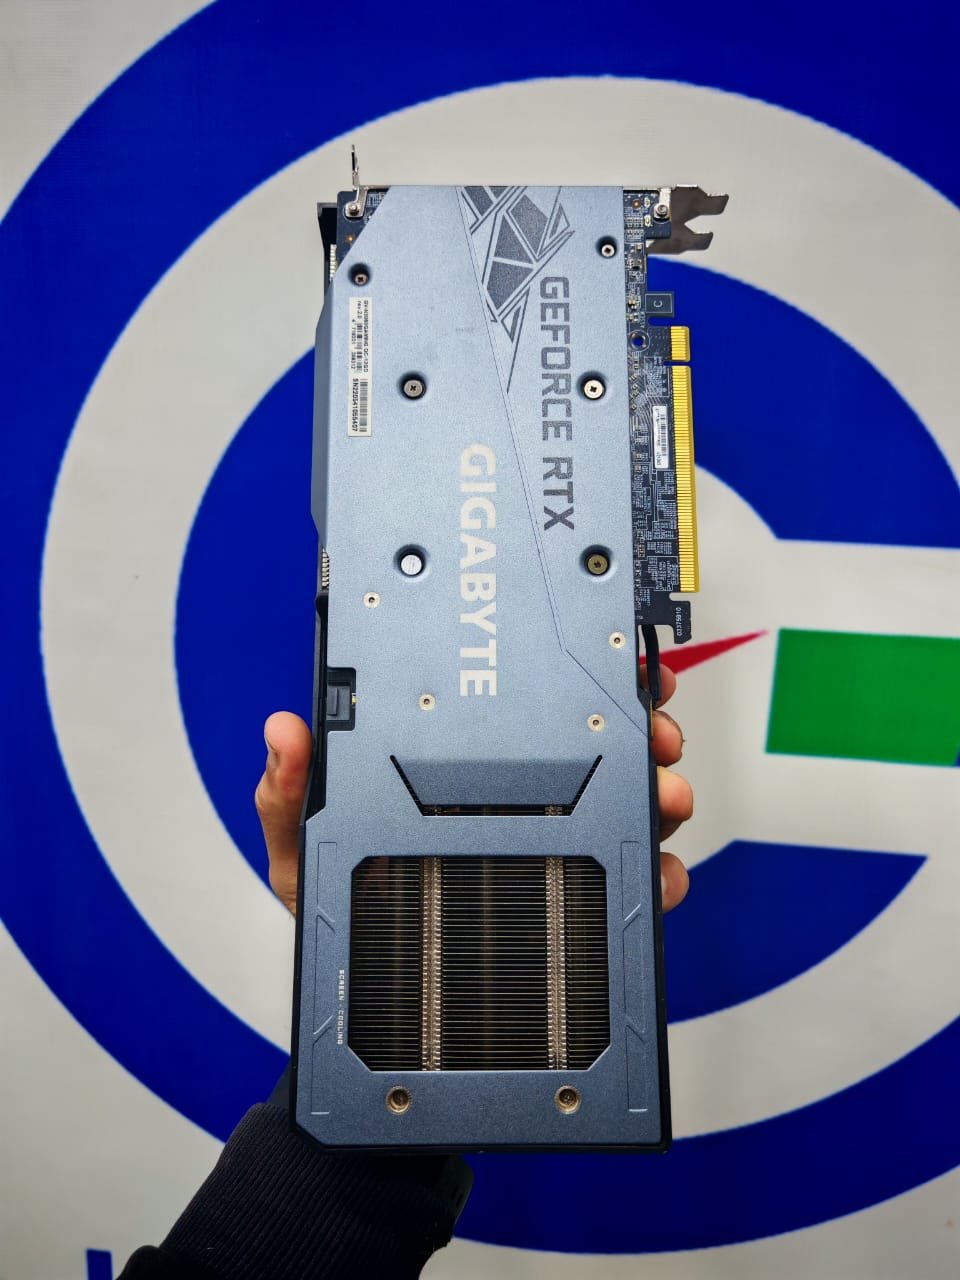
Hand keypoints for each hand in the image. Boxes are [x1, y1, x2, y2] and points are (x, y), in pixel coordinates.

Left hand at [256, 673, 690, 915]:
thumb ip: (288, 794)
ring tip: (664, 797)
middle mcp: (509, 806)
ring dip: (660, 795)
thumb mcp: (302, 853)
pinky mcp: (569, 910)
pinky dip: (657, 878)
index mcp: (451, 776)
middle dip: (640, 733)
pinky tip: (660, 877)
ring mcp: (545, 856)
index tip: (613, 662)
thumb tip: (285, 732)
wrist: (364, 1009)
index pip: (520, 713)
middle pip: (593, 753)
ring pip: (623, 811)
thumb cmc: (337, 918)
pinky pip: (625, 890)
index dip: (573, 678)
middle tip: (654, 735)